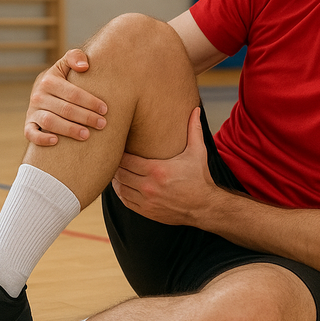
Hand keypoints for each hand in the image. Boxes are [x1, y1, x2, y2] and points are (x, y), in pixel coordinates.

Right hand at [24, 49, 108, 145]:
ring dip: (69, 129)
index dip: (90, 102)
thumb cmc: (64, 79)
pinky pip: (30, 134)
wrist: (44, 91)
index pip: (73, 93)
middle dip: (85, 117)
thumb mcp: (66, 65)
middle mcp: (38, 95)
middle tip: (102, 124)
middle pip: (64, 108)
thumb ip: (75, 57)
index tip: (105, 109)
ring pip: (49, 122)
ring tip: (86, 135)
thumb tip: (84, 66)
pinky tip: (56, 141)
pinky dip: (41, 138)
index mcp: (49, 80)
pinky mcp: (28, 124)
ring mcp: (32, 111)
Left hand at [112, 108, 217, 225]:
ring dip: (116, 180)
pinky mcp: (146, 211)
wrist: (204, 206)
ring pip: (120, 188)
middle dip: (116, 166)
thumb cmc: (200, 177)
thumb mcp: (197, 152)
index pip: (126, 160)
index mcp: (157, 170)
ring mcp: (146, 201)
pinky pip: (125, 201)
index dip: (120, 154)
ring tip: (116, 171)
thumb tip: (195, 109)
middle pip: (120, 174)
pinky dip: (121, 193)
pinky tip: (122, 185)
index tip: (120, 147)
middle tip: (115, 158)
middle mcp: (149, 186)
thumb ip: (194, 129)